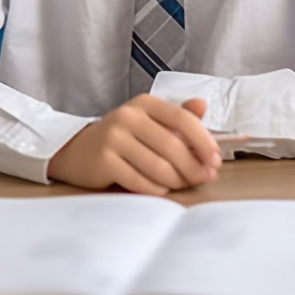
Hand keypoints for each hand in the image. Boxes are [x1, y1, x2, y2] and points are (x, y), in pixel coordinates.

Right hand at [47, 95, 221, 194]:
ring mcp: (114, 138)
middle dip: (194, 166)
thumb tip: (202, 104)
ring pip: (158, 166)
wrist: (78, 150)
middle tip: (205, 178)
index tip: (216, 159)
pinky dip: (156, 189)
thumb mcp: (148, 121)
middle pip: (172, 145)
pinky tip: (162, 190)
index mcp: (145, 103)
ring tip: (183, 184)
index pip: (182, 118)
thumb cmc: (121, 138)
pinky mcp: (104, 160)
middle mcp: (128, 116)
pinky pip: (140, 181)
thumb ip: (177, 116)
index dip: (203, 140)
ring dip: (177, 181)